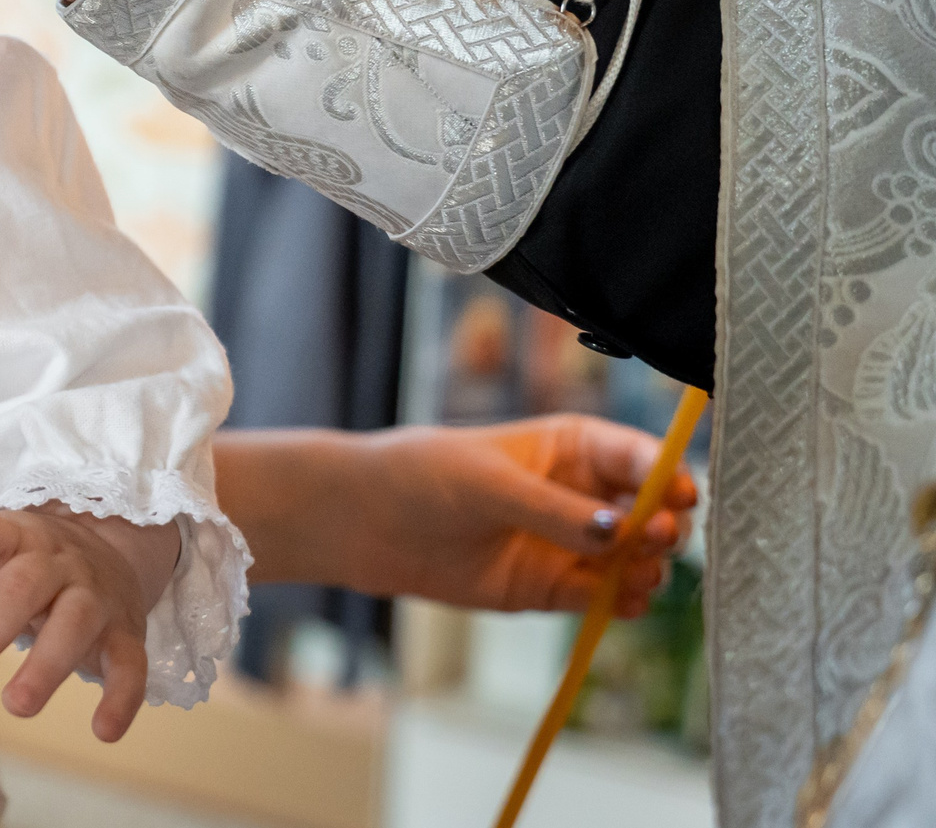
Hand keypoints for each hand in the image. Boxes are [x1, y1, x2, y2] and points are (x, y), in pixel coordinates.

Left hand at [0, 506, 178, 741]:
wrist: (109, 549)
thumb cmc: (20, 563)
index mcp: (11, 535)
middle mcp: (56, 561)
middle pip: (24, 587)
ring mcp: (94, 595)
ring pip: (76, 623)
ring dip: (48, 666)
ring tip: (16, 706)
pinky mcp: (126, 633)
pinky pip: (130, 664)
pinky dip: (122, 698)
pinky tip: (103, 731)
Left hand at [220, 418, 697, 616]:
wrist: (366, 523)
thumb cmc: (422, 476)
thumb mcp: (489, 484)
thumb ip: (553, 509)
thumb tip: (619, 531)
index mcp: (574, 446)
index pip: (642, 457)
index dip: (669, 474)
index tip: (680, 495)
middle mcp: (583, 494)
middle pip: (654, 512)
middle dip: (665, 527)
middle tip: (650, 540)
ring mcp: (571, 543)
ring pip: (639, 560)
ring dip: (649, 569)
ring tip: (633, 575)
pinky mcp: (554, 586)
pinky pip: (607, 596)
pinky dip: (623, 601)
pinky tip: (620, 600)